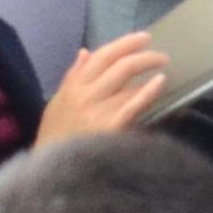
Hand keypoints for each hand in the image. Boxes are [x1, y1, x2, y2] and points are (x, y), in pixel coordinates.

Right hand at [34, 33, 171, 142]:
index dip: (124, 43)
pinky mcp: (110, 128)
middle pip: (118, 65)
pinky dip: (148, 90)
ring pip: (126, 80)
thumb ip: (72, 77)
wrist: (50, 174)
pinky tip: (160, 81)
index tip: (143, 38)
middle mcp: (84, 95)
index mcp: (72, 88)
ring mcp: (97, 111)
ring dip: (147, 69)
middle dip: (142, 54)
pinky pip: (132, 104)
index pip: (101, 57)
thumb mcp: (56, 105)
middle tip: (160, 54)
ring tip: (162, 68)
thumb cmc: (55, 139)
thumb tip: (85, 52)